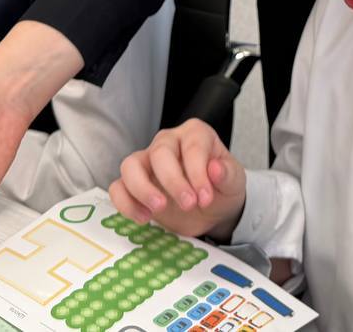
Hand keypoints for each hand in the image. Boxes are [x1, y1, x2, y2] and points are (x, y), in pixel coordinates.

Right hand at [110, 119, 246, 239]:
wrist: (211, 208)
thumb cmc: (220, 187)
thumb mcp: (234, 182)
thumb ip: (228, 174)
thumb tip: (215, 169)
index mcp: (195, 134)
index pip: (192, 146)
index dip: (198, 172)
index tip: (205, 197)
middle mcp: (168, 142)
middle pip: (160, 153)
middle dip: (173, 181)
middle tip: (189, 205)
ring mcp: (147, 161)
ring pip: (130, 165)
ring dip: (142, 188)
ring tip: (159, 209)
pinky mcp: (134, 184)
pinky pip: (118, 187)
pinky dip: (126, 203)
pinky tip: (145, 217)